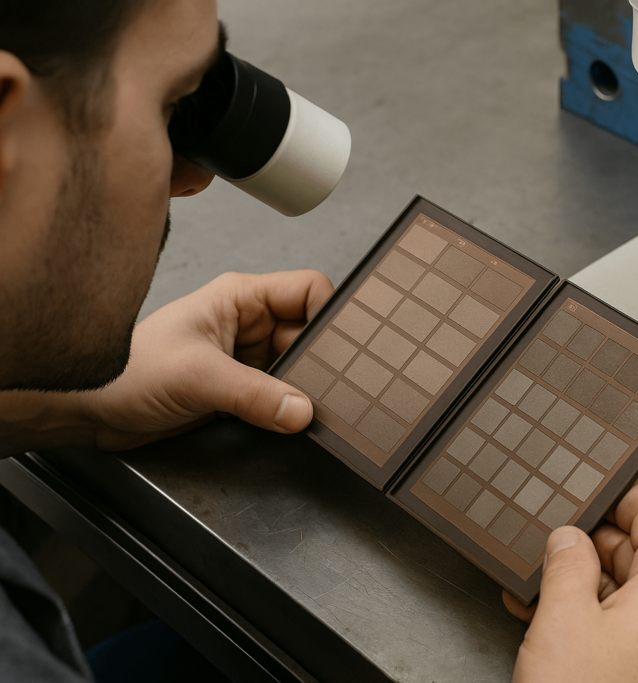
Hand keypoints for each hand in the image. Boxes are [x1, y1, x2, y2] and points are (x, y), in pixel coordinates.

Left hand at [81, 270, 333, 449]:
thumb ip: (253, 394)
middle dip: (321, 360)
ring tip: (304, 406)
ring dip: (305, 388)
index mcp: (240, 297)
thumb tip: (301, 409)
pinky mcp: (243, 390)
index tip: (341, 346)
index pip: (309, 290)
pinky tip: (288, 419)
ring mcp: (247, 359)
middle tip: (325, 386)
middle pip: (311, 333)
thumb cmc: (124, 372)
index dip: (330, 315)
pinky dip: (290, 409)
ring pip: (301, 367)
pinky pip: (283, 395)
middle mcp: (249, 324)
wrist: (91, 413)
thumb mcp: (194, 377)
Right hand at [503, 480, 637, 682]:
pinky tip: (551, 620)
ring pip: (633, 592)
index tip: (588, 491)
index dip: (616, 496)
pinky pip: (633, 628)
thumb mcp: (564, 618)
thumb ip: (567, 561)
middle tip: (548, 546)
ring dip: (585, 585)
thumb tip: (570, 538)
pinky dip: (596, 617)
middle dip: (590, 547)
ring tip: (537, 588)